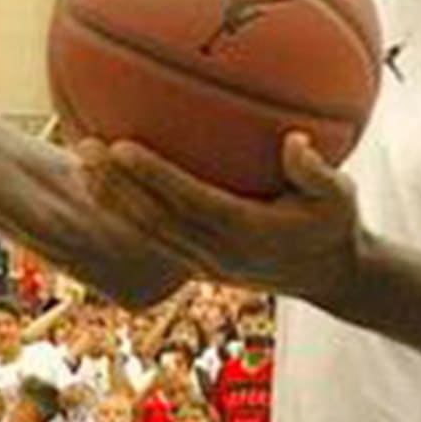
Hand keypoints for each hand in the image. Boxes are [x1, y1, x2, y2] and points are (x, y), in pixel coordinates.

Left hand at [76, 132, 361, 303]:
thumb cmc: (336, 226)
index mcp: (246, 231)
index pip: (188, 200)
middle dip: (114, 184)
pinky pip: (151, 238)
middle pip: (152, 217)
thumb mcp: (341, 197)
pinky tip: (100, 184)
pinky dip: (123, 213)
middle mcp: (216, 252)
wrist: (332, 280)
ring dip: (109, 199)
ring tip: (79, 163)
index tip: (121, 146)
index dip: (153, 175)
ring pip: (144, 231)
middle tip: (83, 147)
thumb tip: (296, 141)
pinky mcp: (195, 266)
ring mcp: (202, 263)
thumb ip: (316, 173)